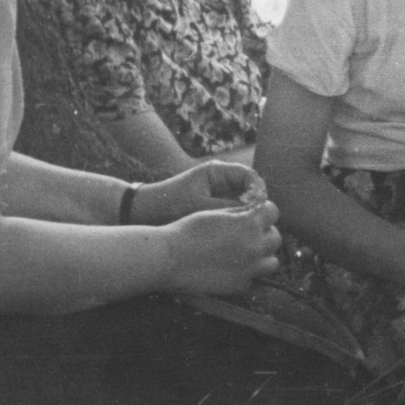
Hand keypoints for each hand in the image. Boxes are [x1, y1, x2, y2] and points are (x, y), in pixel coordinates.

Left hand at [133, 159, 267, 224]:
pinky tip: (238, 233)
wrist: (145, 213)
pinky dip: (237, 221)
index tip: (259, 208)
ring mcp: (219, 193)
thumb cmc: (170, 204)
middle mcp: (222, 179)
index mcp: (218, 171)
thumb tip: (254, 215)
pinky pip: (233, 212)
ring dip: (247, 214)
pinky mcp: (215, 207)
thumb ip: (228, 208)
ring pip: (244, 202)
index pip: (250, 176)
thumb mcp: (200, 205)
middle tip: (256, 221)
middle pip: (250, 189)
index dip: (258, 191)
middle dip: (255, 204)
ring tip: (248, 229)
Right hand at [161, 201, 282, 294]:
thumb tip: (255, 211)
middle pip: (275, 238)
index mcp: (249, 224)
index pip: (273, 211)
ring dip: (262, 255)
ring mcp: (249, 268)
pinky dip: (247, 272)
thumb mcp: (216, 212)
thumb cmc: (188, 230)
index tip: (255, 213)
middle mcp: (255, 247)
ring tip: (246, 252)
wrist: (169, 259)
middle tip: (249, 233)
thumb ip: (240, 212)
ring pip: (272, 262)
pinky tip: (231, 267)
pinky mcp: (239, 285)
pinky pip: (253, 278)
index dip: (264, 211)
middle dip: (265, 233)